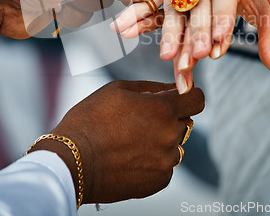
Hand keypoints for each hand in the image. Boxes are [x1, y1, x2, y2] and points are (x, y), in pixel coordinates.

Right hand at [28, 80, 204, 204]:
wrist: (72, 161)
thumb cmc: (90, 120)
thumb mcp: (117, 89)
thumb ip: (151, 87)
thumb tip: (172, 88)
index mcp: (163, 109)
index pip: (197, 99)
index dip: (189, 96)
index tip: (178, 98)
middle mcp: (170, 136)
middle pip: (184, 122)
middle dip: (168, 118)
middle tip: (139, 121)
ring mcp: (166, 161)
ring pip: (174, 145)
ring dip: (161, 140)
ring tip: (131, 141)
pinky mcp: (159, 181)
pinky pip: (165, 165)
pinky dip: (153, 161)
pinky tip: (129, 157)